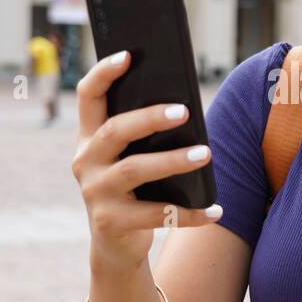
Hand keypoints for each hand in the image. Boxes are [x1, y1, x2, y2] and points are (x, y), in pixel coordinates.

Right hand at [71, 50, 222, 270]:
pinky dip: (189, 213)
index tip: (129, 55)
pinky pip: (156, 214)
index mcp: (89, 138)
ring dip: (173, 161)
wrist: (115, 246)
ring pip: (134, 169)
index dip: (104, 73)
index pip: (88, 96)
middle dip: (149, 118)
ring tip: (205, 154)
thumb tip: (186, 109)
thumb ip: (145, 136)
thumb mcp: (131, 159)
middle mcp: (85, 162)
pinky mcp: (111, 222)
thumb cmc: (134, 190)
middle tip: (185, 111)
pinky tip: (216, 210)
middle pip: (115, 131)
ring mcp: (95, 193)